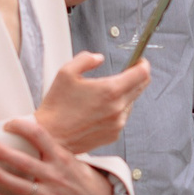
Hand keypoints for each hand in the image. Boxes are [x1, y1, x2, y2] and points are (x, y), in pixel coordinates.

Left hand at [0, 117, 117, 194]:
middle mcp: (55, 175)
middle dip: (3, 153)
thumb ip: (49, 148)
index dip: (22, 127)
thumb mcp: (68, 157)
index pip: (40, 136)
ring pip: (20, 186)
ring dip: (0, 176)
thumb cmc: (77, 176)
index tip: (8, 125)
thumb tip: (23, 132)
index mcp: (60, 157)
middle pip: (25, 162)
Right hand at [33, 52, 149, 154]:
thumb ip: (86, 59)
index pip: (142, 74)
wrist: (50, 137)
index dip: (143, 64)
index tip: (139, 61)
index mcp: (110, 90)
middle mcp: (118, 108)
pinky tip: (98, 110)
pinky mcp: (113, 134)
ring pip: (131, 102)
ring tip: (103, 95)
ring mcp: (117, 123)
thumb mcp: (66, 73)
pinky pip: (122, 117)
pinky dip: (116, 110)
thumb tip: (98, 58)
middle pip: (140, 87)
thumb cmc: (56, 107)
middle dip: (135, 77)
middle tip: (125, 73)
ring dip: (124, 95)